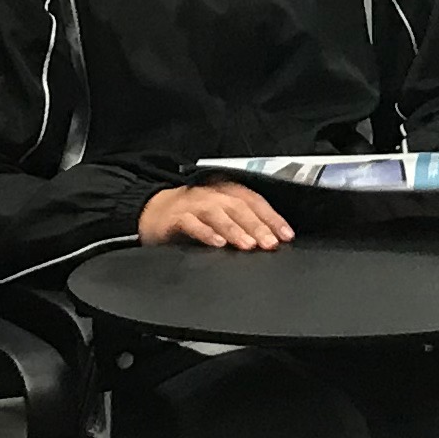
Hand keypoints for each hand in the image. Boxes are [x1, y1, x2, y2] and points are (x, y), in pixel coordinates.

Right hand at [139, 180, 293, 249]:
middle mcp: (212, 195)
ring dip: (234, 229)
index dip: (272, 217)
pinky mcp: (175, 218)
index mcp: (227, 192)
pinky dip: (205, 233)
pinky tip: (217, 244)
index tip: (286, 235)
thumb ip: (243, 224)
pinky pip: (191, 224)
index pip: (254, 201)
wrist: (153, 212)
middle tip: (270, 243)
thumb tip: (272, 239)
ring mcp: (193, 205)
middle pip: (238, 207)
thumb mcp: (220, 215)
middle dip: (257, 225)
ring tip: (248, 245)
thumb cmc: (192, 216)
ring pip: (217, 213)